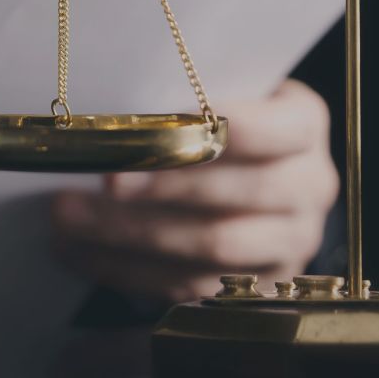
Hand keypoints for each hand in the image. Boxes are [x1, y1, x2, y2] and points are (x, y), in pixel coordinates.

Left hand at [53, 79, 336, 301]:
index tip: (139, 136)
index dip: (196, 136)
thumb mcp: (215, 91)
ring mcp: (291, 241)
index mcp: (303, 123)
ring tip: (68, 217)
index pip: (259, 130)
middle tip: (99, 181)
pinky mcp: (259, 286)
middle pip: (231, 194)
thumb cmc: (217, 120)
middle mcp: (310, 184)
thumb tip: (110, 114)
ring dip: (129, 234)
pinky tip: (80, 251)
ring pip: (211, 248)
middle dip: (157, 189)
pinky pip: (190, 285)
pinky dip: (127, 269)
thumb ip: (181, 101)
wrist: (252, 171)